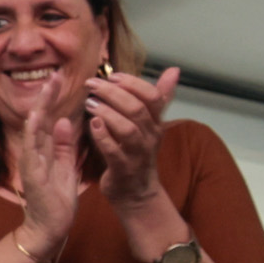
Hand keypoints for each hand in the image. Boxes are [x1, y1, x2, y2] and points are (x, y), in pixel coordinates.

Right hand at [2, 88, 80, 260]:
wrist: (50, 229)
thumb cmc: (56, 200)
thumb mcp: (65, 167)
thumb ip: (63, 146)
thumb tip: (63, 121)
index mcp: (46, 151)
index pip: (49, 119)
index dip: (54, 99)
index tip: (61, 79)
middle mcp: (35, 153)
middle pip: (40, 119)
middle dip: (47, 96)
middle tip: (54, 74)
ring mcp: (31, 162)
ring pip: (34, 130)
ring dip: (40, 107)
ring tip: (47, 87)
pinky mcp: (32, 174)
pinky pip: (31, 149)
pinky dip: (33, 132)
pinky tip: (37, 116)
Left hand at [85, 65, 182, 208]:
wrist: (136, 192)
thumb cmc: (138, 152)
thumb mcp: (150, 124)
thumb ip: (158, 97)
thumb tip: (174, 70)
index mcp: (156, 123)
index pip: (153, 96)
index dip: (133, 83)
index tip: (112, 75)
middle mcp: (150, 136)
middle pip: (137, 109)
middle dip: (113, 93)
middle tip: (92, 84)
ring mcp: (138, 154)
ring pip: (127, 129)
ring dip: (107, 112)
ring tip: (89, 103)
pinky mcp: (123, 169)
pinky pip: (114, 151)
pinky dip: (103, 136)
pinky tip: (92, 124)